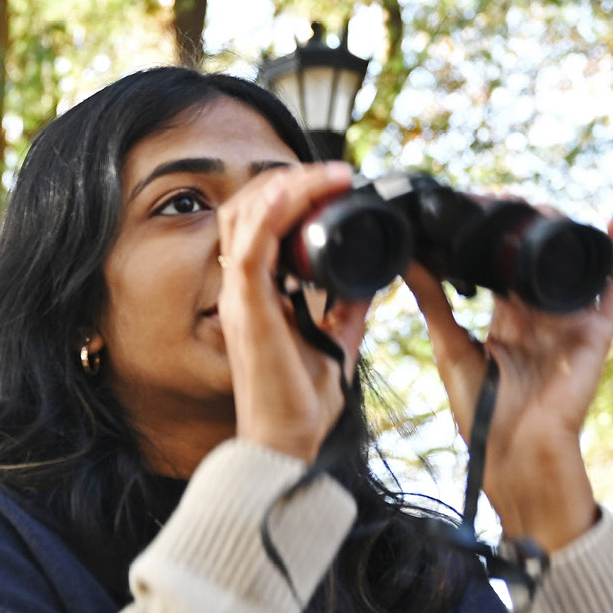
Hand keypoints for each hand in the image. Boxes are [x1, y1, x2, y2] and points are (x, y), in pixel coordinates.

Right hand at [216, 161, 373, 463]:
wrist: (290, 438)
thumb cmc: (302, 398)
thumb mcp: (338, 338)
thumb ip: (348, 306)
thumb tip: (372, 276)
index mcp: (259, 292)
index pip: (260, 223)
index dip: (292, 193)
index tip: (337, 184)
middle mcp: (242, 288)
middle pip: (247, 208)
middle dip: (288, 179)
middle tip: (335, 174)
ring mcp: (240, 296)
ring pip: (246, 216)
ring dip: (287, 187)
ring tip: (327, 176)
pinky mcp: (248, 308)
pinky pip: (252, 246)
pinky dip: (275, 212)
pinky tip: (303, 193)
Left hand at [402, 217, 612, 551]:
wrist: (514, 453)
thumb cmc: (481, 415)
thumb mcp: (450, 349)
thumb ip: (434, 304)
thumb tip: (410, 261)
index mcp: (506, 319)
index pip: (504, 265)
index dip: (493, 234)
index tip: (471, 205)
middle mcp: (541, 315)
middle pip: (540, 257)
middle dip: (526, 223)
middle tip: (500, 197)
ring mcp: (571, 320)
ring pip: (576, 262)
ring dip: (565, 229)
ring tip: (541, 207)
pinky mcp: (597, 331)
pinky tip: (612, 223)